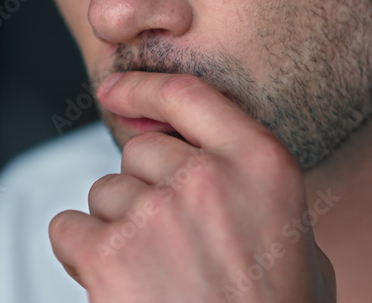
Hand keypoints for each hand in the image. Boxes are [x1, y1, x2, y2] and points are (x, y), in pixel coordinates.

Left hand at [48, 71, 335, 301]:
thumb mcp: (302, 245)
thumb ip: (257, 196)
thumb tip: (217, 170)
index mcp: (261, 164)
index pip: (188, 94)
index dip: (143, 88)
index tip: (114, 87)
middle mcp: (207, 177)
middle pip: (140, 151)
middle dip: (144, 189)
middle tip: (168, 244)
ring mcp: (157, 214)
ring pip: (104, 192)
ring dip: (116, 227)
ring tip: (152, 276)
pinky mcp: (110, 255)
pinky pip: (69, 227)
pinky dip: (82, 255)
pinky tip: (115, 286)